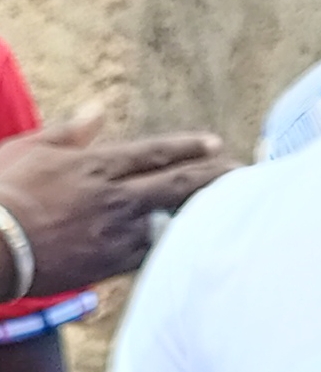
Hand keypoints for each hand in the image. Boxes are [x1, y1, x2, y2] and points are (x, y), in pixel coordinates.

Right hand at [0, 106, 231, 291]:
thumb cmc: (2, 192)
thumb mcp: (32, 150)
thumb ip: (71, 131)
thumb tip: (98, 108)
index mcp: (97, 166)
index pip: (156, 153)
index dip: (189, 147)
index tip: (216, 144)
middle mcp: (117, 197)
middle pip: (179, 183)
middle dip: (216, 176)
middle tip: (245, 172)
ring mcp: (118, 232)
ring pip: (176, 219)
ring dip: (207, 212)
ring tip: (236, 207)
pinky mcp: (113, 263)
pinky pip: (157, 253)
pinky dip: (180, 246)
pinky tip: (200, 243)